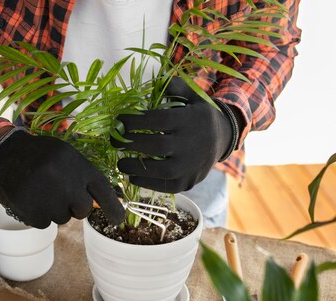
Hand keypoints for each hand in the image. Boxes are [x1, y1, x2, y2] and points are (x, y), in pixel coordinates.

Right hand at [0, 128, 124, 228]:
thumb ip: (82, 177)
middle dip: (74, 207)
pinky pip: (44, 223)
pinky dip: (38, 215)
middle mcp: (67, 184)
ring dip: (54, 210)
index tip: (119, 219)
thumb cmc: (39, 155)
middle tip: (60, 194)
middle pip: (83, 210)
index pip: (103, 191)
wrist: (4, 153)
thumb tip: (98, 202)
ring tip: (40, 190)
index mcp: (78, 166)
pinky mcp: (33, 212)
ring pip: (63, 218)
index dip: (113, 208)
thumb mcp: (65, 156)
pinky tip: (30, 198)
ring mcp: (50, 200)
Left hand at [113, 77, 237, 192]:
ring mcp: (191, 166)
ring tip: (120, 163)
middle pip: (156, 145)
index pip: (157, 120)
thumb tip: (155, 79)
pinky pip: (165, 185)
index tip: (118, 121)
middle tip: (113, 141)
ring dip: (135, 167)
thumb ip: (176, 87)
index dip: (134, 121)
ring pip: (160, 169)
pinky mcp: (188, 181)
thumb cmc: (199, 116)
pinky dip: (146, 183)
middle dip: (130, 144)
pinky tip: (133, 176)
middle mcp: (192, 144)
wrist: (222, 139)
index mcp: (190, 120)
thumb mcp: (193, 97)